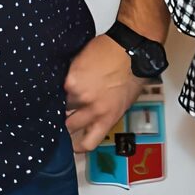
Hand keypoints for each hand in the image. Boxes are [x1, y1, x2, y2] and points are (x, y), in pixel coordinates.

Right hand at [63, 34, 150, 152]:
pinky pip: (60, 84)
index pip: (87, 143)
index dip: (77, 145)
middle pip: (69, 124)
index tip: (73, 143)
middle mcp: (92, 110)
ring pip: (62, 102)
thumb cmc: (134, 72)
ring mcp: (79, 95)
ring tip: (75, 84)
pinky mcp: (70, 79)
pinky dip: (63, 80)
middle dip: (67, 118)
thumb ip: (106, 113)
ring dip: (65, 96)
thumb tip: (94, 117)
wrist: (130, 49)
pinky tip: (69, 73)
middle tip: (68, 110)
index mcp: (107, 118)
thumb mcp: (124, 101)